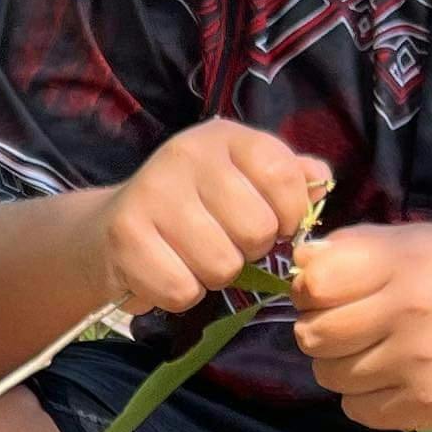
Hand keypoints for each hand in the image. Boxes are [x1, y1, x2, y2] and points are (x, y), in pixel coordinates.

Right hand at [87, 121, 330, 317]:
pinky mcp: (125, 237)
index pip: (283, 175)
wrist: (110, 228)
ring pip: (221, 266)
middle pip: (256, 229)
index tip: (276, 225)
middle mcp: (185, 155)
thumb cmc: (193, 207)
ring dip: (214, 277)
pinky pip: (181, 290)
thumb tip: (321, 182)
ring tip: (195, 259)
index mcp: (224, 137)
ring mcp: (152, 194)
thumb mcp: (243, 179)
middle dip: (249, 251)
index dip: (291, 214)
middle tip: (226, 243)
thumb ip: (289, 178)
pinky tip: (168, 272)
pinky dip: (180, 294)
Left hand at [288, 221, 431, 431]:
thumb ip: (355, 246)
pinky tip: (389, 376)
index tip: (324, 291)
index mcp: (404, 263)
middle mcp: (410, 313)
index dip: (310, 290)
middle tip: (345, 325)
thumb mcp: (417, 241)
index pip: (316, 285)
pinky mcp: (423, 405)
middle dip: (318, 329)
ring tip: (370, 350)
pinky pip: (355, 409)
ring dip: (338, 364)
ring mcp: (416, 365)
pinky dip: (361, 396)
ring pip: (329, 376)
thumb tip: (299, 264)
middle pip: (313, 335)